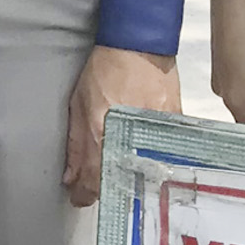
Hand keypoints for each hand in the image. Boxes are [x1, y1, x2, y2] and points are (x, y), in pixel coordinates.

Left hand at [67, 46, 180, 206]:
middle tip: (100, 187)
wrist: (138, 45)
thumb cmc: (105, 70)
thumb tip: (70, 178)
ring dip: (132, 177)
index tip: (80, 200)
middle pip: (120, 182)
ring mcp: (155, 134)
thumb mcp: (78, 104)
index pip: (94, 182)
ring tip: (124, 173)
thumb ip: (75, 144)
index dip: (85, 196)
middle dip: (108, 189)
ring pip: (145, 172)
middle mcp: (129, 138)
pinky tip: (146, 160)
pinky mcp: (174, 128)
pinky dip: (154, 160)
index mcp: (102, 134)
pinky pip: (165, 155)